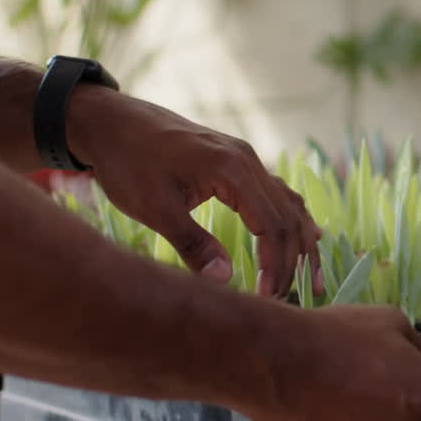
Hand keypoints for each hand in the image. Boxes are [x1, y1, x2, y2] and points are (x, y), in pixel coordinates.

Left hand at [66, 87, 320, 296]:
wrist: (111, 121)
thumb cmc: (127, 162)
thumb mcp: (154, 207)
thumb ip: (192, 243)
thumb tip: (226, 280)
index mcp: (232, 170)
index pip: (272, 226)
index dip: (276, 266)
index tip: (268, 298)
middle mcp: (248, 160)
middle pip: (288, 218)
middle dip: (290, 262)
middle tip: (281, 299)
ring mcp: (246, 159)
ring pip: (289, 205)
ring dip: (300, 243)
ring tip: (308, 280)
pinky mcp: (238, 162)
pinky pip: (277, 193)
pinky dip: (293, 221)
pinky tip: (307, 239)